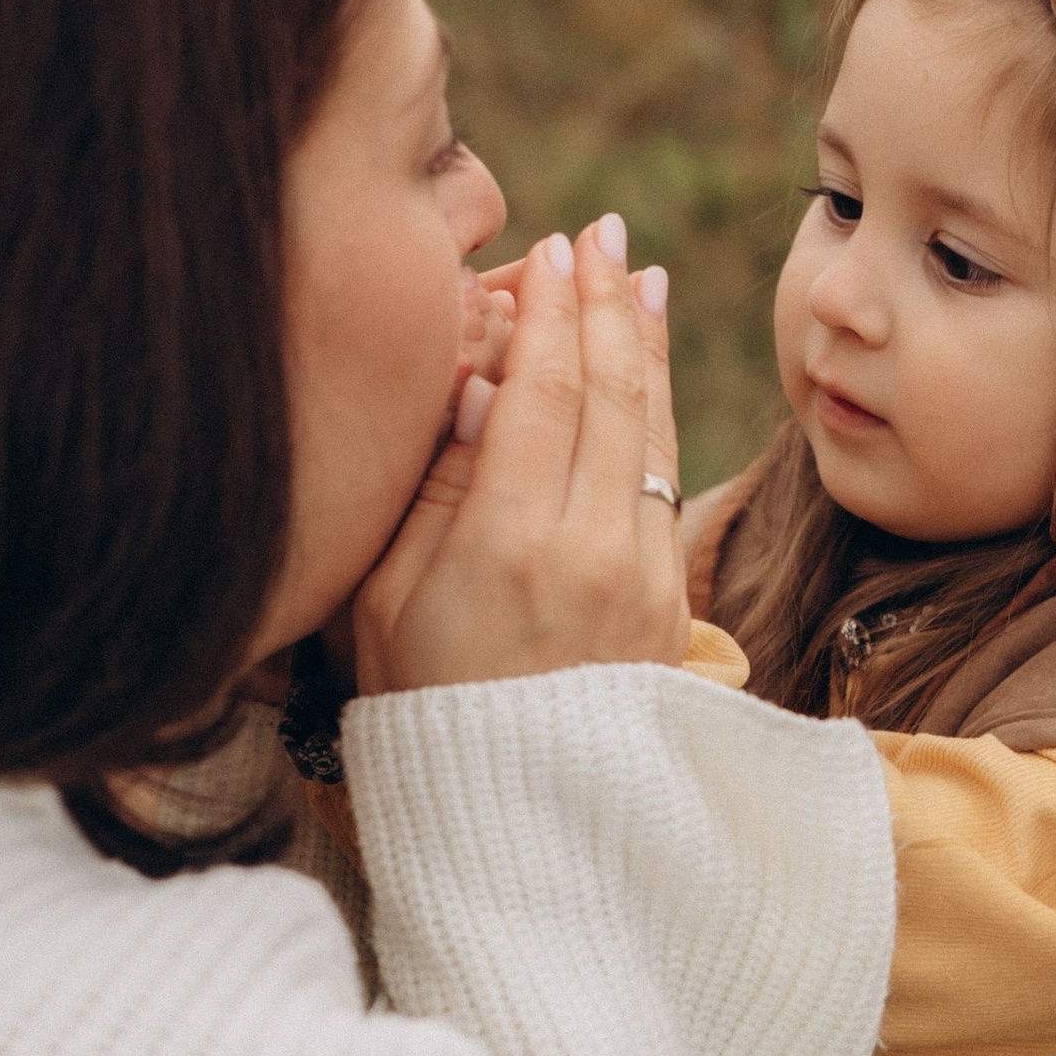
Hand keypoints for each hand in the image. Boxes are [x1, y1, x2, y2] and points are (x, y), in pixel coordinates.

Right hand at [355, 215, 686, 693]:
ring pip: (651, 432)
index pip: (543, 391)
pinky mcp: (668, 603)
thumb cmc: (420, 706)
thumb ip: (431, 486)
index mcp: (504, 545)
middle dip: (604, 303)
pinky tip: (649, 372)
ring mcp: (641, 577)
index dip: (551, 310)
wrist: (515, 821)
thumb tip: (482, 380)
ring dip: (644, 345)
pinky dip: (659, 414)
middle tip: (597, 234)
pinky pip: (668, 483)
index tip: (549, 249)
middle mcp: (587, 550)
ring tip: (636, 275)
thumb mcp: (387, 597)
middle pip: (608, 394)